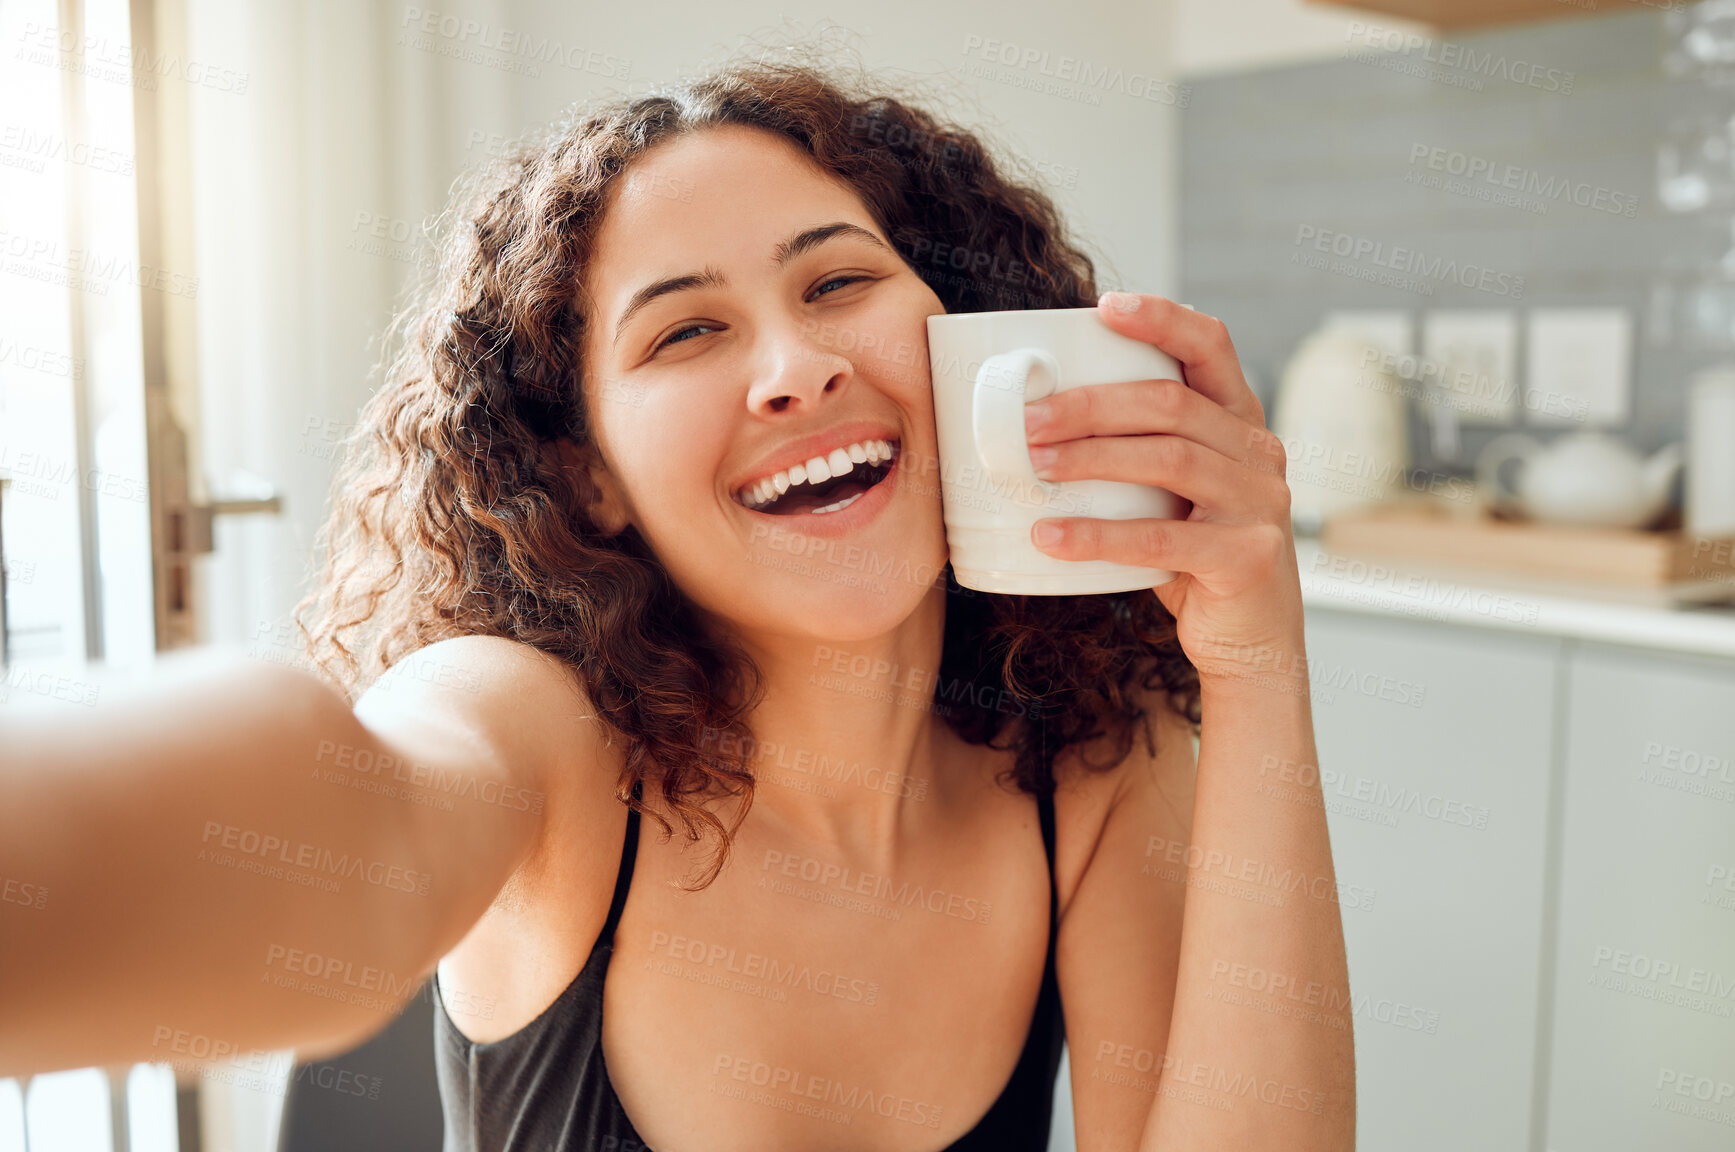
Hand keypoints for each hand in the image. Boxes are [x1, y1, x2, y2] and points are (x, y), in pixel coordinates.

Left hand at [1024, 293, 1305, 685]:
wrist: (1249, 641)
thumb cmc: (1192, 554)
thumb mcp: (1174, 491)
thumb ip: (1138, 448)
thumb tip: (1031, 416)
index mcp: (1240, 420)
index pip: (1211, 346)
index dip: (1161, 319)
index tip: (1102, 307)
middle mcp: (1259, 452)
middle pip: (1171, 405)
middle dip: (1090, 404)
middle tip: (1025, 419)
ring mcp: (1260, 504)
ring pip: (1168, 460)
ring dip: (1090, 458)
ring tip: (1031, 467)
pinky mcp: (1248, 558)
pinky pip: (1162, 540)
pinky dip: (1098, 537)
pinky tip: (1048, 536)